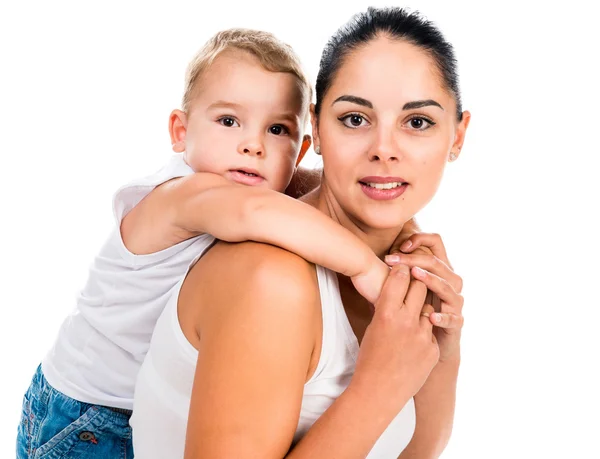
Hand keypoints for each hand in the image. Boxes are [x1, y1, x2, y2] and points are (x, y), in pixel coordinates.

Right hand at [350, 264, 439, 411]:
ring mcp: (422, 335)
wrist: (378, 391)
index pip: (399, 278)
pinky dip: (423, 332)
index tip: (402, 265)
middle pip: (419, 286)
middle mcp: (405, 321)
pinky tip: (413, 342)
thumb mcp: (373, 326)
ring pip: (428, 308)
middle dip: (417, 281)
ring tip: (412, 313)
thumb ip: (385, 307)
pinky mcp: (432, 349)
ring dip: (422, 308)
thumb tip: (392, 288)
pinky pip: (430, 331)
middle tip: (415, 277)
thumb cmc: (369, 357)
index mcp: (386, 313)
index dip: (401, 269)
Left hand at [385, 233, 463, 362]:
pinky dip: (443, 317)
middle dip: (415, 259)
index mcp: (438, 270)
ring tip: (416, 276)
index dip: (420, 239)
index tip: (399, 245)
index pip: (436, 243)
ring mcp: (454, 302)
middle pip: (438, 263)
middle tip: (393, 259)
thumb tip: (377, 256)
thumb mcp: (403, 288)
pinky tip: (431, 317)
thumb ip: (397, 272)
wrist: (424, 345)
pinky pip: (454, 318)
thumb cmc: (412, 312)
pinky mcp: (457, 323)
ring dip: (431, 280)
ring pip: (448, 286)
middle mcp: (449, 282)